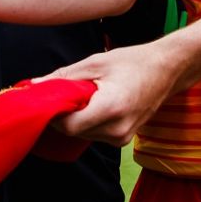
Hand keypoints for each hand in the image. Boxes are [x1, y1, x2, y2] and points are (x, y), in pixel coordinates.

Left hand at [38, 43, 177, 145]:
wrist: (167, 70)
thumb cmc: (132, 62)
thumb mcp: (95, 63)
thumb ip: (63, 77)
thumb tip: (33, 86)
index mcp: (111, 108)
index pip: (69, 125)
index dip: (53, 114)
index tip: (47, 99)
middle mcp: (117, 129)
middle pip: (74, 132)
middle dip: (62, 115)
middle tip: (60, 94)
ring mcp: (122, 138)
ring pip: (82, 135)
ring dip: (74, 118)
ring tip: (81, 96)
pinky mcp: (123, 139)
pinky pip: (94, 134)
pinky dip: (87, 121)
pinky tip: (92, 104)